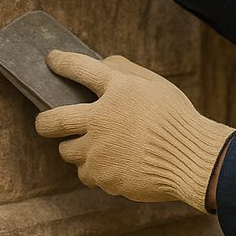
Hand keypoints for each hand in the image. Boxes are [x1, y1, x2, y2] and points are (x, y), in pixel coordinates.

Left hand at [35, 51, 234, 212]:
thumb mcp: (156, 84)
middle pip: (52, 120)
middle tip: (44, 123)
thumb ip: (126, 71)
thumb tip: (102, 63)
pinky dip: (95, 169)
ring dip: (76, 148)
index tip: (51, 60)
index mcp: (117, 89)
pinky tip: (114, 164)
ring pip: (67, 151)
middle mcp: (101, 117)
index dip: (61, 62)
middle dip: (44, 122)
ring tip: (94, 147)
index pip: (79, 68)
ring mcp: (99, 149)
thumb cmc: (177, 119)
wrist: (192, 159)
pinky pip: (86, 173)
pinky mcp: (102, 175)